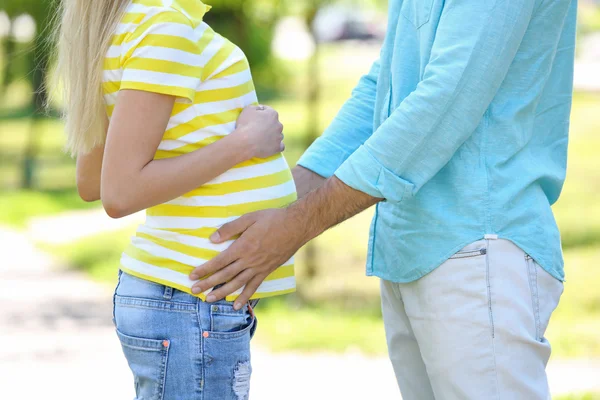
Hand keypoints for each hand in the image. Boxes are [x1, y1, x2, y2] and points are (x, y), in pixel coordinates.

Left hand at [189, 208, 306, 308]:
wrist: (296, 226)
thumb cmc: (272, 219)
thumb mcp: (249, 218)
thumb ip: (230, 229)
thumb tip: (212, 239)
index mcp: (242, 247)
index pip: (219, 261)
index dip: (205, 269)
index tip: (192, 275)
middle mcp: (249, 260)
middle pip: (224, 275)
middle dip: (208, 283)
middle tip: (194, 291)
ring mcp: (258, 268)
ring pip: (237, 284)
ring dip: (222, 292)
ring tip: (209, 300)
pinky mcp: (267, 271)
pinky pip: (254, 287)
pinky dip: (245, 297)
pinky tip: (236, 305)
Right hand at [233, 105, 284, 158]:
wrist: (246, 143)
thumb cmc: (246, 125)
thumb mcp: (247, 110)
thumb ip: (255, 107)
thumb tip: (260, 108)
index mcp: (272, 114)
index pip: (267, 110)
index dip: (260, 112)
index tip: (255, 117)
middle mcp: (279, 125)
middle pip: (274, 123)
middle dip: (268, 125)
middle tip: (258, 129)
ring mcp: (279, 137)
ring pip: (278, 135)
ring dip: (273, 136)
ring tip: (263, 139)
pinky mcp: (278, 148)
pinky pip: (280, 146)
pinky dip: (276, 146)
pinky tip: (271, 147)